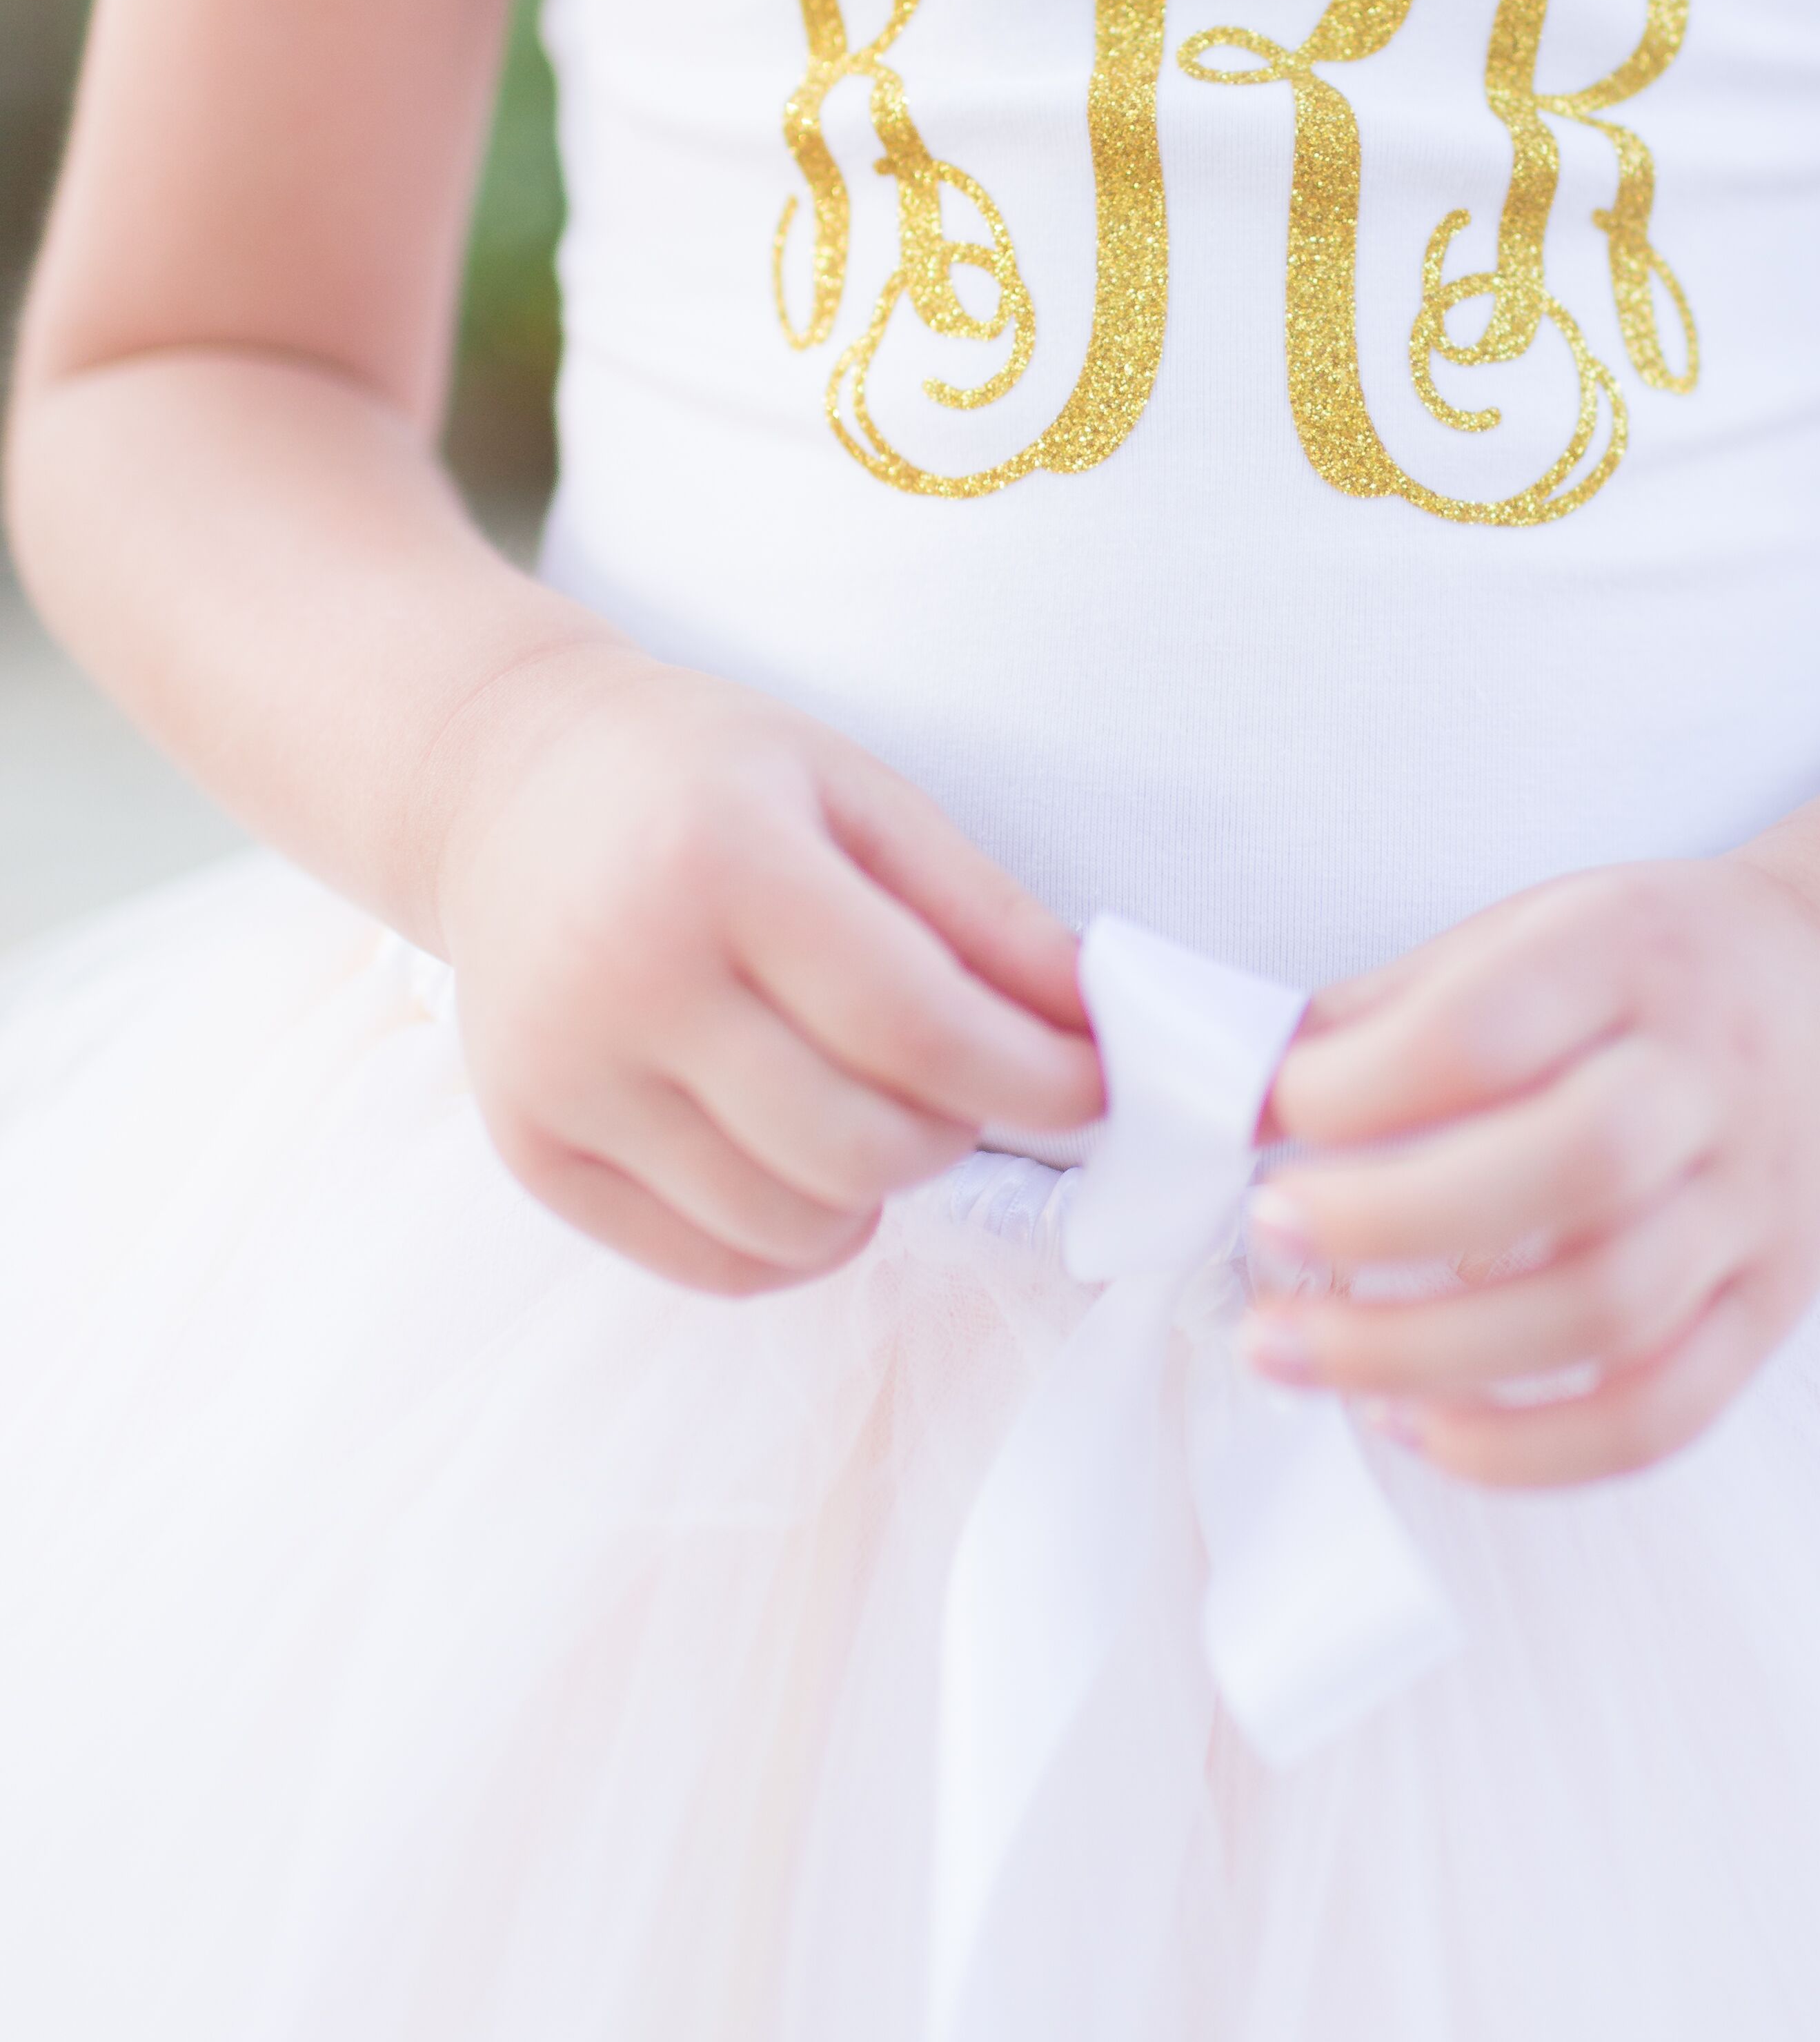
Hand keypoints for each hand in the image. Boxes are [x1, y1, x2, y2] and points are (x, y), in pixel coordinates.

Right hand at [432, 644, 1100, 1295]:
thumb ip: (983, 911)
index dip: (1036, 1077)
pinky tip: (800, 1156)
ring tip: (869, 1103)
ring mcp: (564, 1077)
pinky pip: (708, 1263)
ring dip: (876, 1190)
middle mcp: (625, 977)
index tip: (1094, 1084)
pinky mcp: (531, 1150)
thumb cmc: (705, 778)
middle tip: (964, 1078)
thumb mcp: (857, 791)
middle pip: (859, 1144)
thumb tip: (1097, 1022)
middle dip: (957, 1132)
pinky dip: (794, 1237)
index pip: (917, 1028)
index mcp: (720, 863)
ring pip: (790, 1223)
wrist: (501, 784)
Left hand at [1250, 861, 1819, 1487]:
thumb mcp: (1536, 925)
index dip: (1363, 1084)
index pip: (1494, 1027)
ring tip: (1295, 1352)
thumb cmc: (1657, 968)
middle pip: (1571, 1171)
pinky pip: (1663, 1414)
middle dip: (1389, 1221)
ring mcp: (1752, 1208)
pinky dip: (1533, 1450)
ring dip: (1429, 1354)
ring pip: (1607, 1311)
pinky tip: (1417, 1428)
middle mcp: (1711, 1081)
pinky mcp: (1769, 1312)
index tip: (1270, 1114)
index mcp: (1634, 955)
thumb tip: (1240, 1086)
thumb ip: (1395, 1004)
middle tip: (1268, 1234)